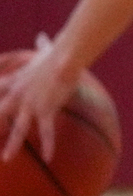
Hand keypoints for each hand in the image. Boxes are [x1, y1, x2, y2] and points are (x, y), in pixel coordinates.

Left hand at [0, 34, 78, 161]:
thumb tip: (43, 36)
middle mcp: (19, 95)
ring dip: (13, 144)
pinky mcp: (46, 109)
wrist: (64, 57)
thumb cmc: (57, 52)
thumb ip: (42, 46)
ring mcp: (31, 104)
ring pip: (19, 128)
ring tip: (6, 159)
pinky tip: (48, 157)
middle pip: (1, 113)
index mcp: (17, 82)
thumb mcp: (44, 51)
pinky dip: (48, 144)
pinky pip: (47, 130)